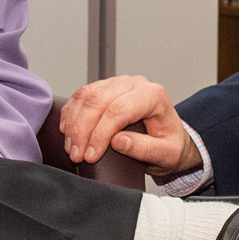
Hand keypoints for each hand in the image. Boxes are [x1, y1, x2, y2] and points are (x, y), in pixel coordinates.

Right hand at [61, 75, 201, 176]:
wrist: (169, 138)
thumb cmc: (170, 145)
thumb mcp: (165, 153)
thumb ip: (144, 148)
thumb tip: (118, 142)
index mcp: (153, 95)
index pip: (119, 110)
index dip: (100, 134)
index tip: (91, 156)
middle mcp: (134, 84)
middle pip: (98, 100)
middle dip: (82, 130)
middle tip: (76, 155)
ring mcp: (118, 84)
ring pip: (86, 96)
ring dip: (74, 124)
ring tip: (72, 149)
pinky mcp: (105, 88)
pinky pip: (81, 96)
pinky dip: (71, 115)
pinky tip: (68, 133)